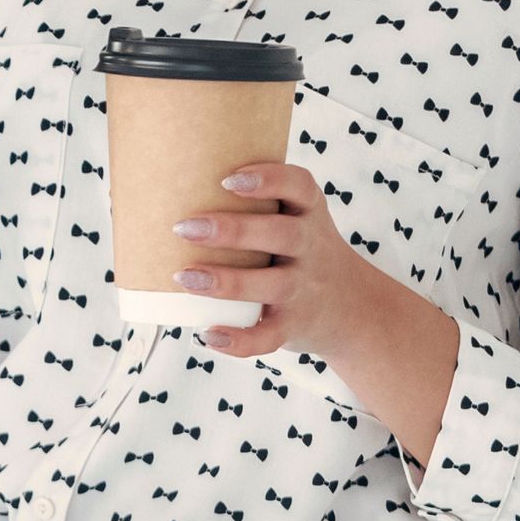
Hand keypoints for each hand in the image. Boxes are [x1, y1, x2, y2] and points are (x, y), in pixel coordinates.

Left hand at [168, 161, 440, 366]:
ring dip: (227, 282)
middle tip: (185, 227)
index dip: (268, 180)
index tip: (229, 179)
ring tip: (184, 277)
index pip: (299, 186)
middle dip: (233, 231)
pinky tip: (209, 334)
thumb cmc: (301, 251)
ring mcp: (303, 289)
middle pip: (281, 234)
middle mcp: (310, 248)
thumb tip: (168, 182)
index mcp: (308, 213)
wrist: (351, 307)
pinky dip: (240, 341)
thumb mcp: (296, 218)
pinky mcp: (293, 325)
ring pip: (271, 285)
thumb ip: (253, 202)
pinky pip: (269, 336)